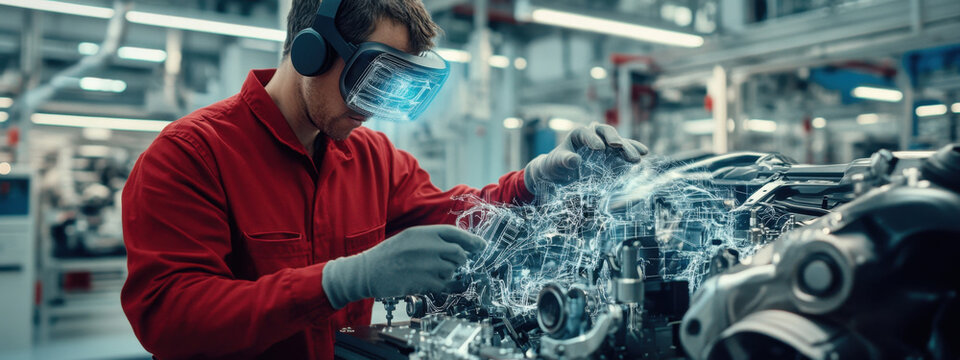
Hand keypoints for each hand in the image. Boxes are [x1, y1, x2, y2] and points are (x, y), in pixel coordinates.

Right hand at [321, 225, 485, 308]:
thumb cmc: (388, 255)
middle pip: (458, 253)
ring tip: (436, 273)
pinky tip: (435, 283)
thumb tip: (458, 245)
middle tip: (459, 263)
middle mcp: (426, 246)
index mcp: (422, 232)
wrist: (366, 271)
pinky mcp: (422, 282)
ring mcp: (425, 265)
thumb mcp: (409, 238)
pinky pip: (444, 284)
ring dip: (450, 273)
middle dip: (462, 260)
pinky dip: (444, 285)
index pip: (455, 234)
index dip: (472, 241)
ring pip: (452, 270)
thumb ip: (432, 240)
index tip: (481, 246)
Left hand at [524, 123, 647, 194]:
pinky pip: (624, 150)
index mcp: (578, 134)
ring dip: (628, 147)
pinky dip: (633, 150)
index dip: (593, 138)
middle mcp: (594, 135)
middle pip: (606, 132)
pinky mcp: (613, 154)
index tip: (599, 148)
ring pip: (618, 141)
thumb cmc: (556, 166)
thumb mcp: (556, 164)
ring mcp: (605, 144)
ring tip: (636, 157)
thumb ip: (564, 160)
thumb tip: (574, 160)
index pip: (587, 132)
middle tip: (618, 147)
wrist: (560, 174)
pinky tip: (644, 153)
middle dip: (613, 139)